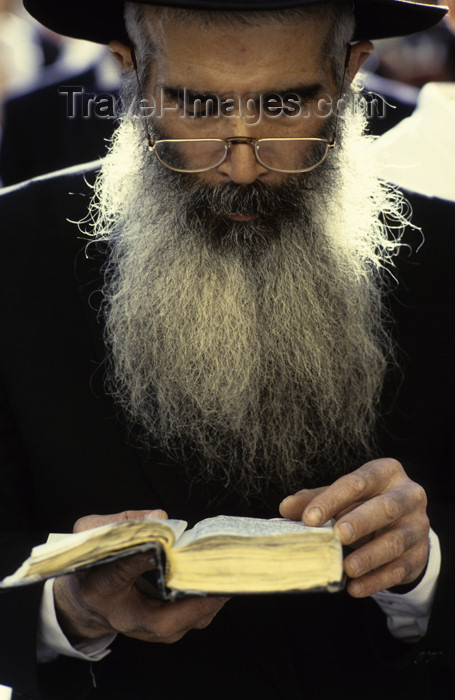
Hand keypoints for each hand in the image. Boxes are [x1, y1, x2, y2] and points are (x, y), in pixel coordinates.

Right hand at [53, 509, 228, 642]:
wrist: (86, 603)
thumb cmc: (91, 565)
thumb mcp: (91, 533)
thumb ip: (123, 521)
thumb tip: (160, 516)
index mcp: (100, 587)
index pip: (121, 572)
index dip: (143, 557)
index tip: (163, 544)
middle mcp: (125, 617)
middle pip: (165, 620)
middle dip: (197, 596)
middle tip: (219, 568)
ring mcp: (149, 630)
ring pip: (189, 621)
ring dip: (212, 595)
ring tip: (229, 568)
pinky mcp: (168, 630)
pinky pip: (197, 616)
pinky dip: (212, 596)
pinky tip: (222, 574)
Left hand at [279, 458, 429, 597]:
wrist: (404, 524)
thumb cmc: (366, 503)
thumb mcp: (343, 496)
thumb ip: (315, 500)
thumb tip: (286, 508)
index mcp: (386, 472)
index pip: (358, 482)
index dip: (332, 499)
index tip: (309, 518)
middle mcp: (408, 495)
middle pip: (385, 507)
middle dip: (360, 521)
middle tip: (337, 535)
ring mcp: (417, 526)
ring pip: (395, 541)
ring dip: (369, 556)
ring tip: (347, 568)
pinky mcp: (419, 554)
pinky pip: (398, 569)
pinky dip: (376, 580)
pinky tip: (356, 587)